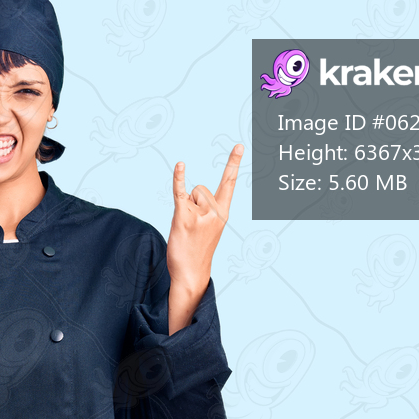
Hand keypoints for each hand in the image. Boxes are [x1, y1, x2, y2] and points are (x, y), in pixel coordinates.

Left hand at [166, 144, 242, 294]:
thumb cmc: (197, 249)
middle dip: (193, 201)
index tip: (239, 145)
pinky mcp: (184, 218)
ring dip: (184, 207)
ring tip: (186, 228)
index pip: (229, 183)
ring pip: (190, 194)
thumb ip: (204, 206)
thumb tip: (192, 193)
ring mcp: (201, 215)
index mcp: (223, 213)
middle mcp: (215, 212)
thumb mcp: (208, 226)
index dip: (233, 163)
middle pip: (201, 188)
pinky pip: (180, 192)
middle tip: (193, 226)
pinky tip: (180, 165)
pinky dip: (179, 178)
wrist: (191, 274)